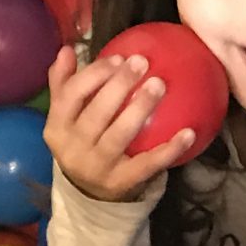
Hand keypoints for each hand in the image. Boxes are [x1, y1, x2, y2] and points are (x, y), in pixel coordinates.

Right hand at [41, 45, 194, 202]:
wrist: (90, 196)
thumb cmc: (82, 144)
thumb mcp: (67, 118)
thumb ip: (65, 84)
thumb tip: (66, 49)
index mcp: (56, 128)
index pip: (70, 96)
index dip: (94, 74)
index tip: (119, 58)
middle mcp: (73, 150)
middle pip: (96, 113)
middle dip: (119, 85)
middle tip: (142, 63)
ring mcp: (97, 168)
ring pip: (119, 135)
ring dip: (140, 108)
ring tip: (159, 84)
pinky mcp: (121, 184)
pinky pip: (147, 164)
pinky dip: (169, 149)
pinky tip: (188, 132)